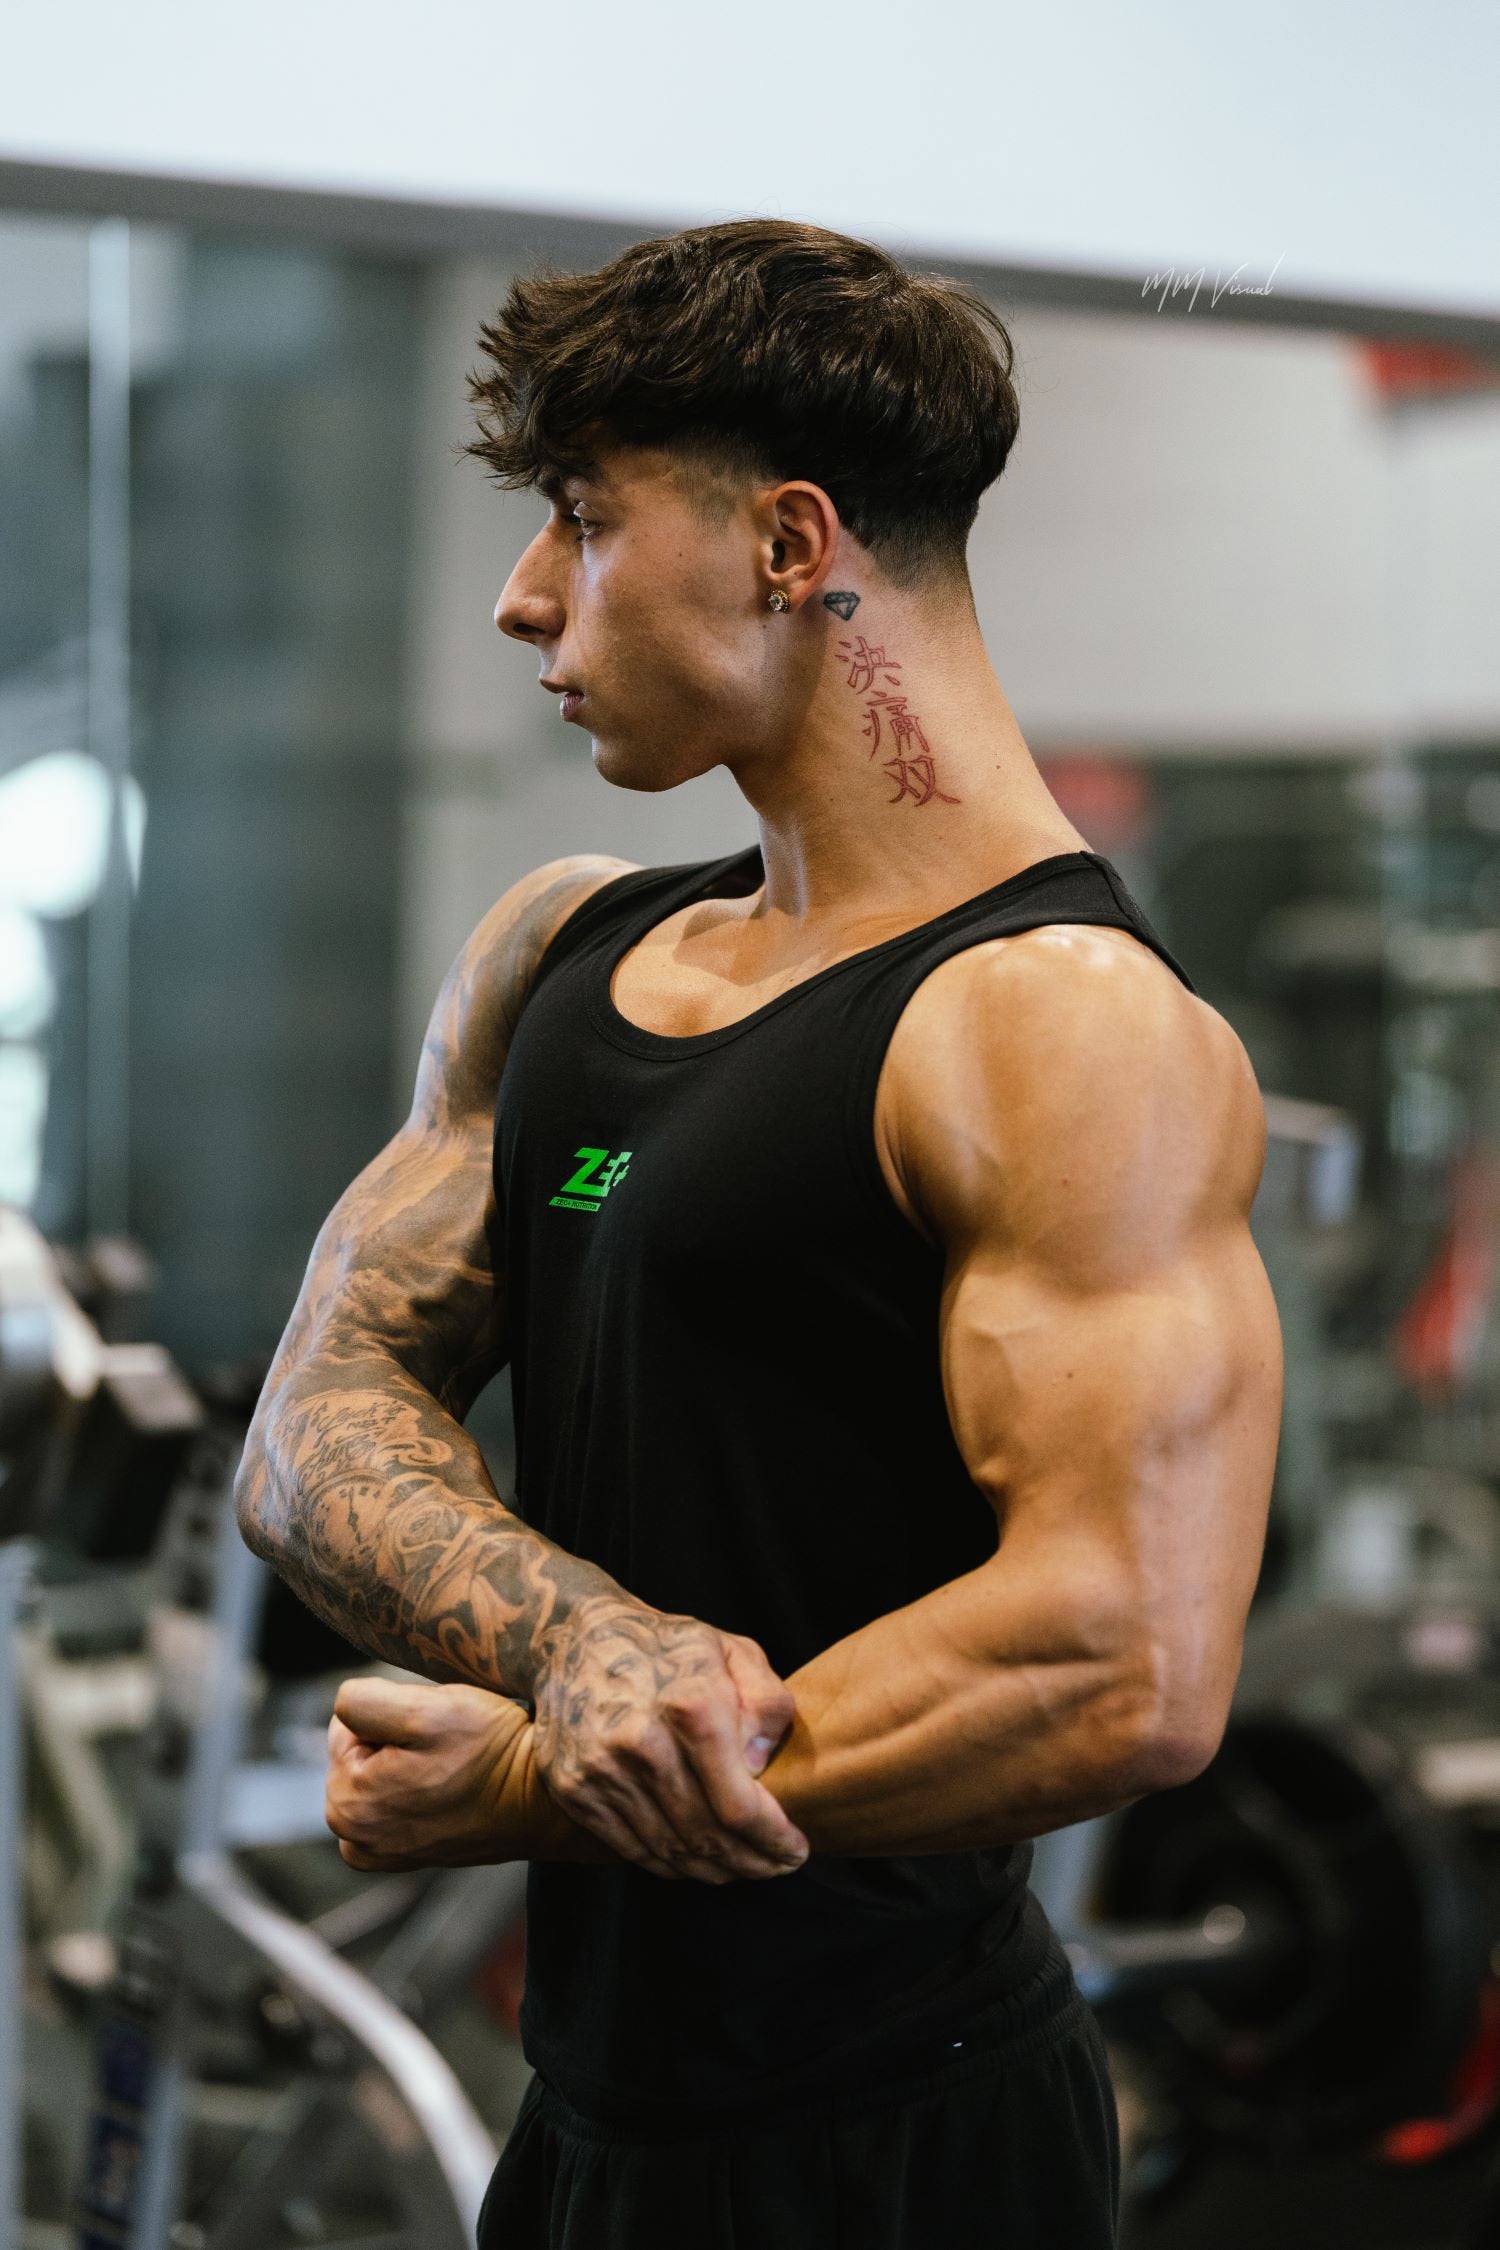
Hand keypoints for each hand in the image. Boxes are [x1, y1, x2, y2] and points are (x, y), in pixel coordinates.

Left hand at [326, 1675, 536, 1871]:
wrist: (543, 1800)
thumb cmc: (489, 1753)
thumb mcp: (424, 1710)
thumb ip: (361, 1702)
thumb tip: (344, 1708)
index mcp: (346, 1805)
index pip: (348, 1724)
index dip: (392, 1715)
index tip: (430, 1731)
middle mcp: (355, 1838)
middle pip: (361, 1750)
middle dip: (396, 1738)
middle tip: (445, 1748)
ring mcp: (383, 1851)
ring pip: (380, 1771)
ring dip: (409, 1760)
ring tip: (451, 1767)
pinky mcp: (409, 1853)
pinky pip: (396, 1798)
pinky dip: (417, 1786)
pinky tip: (449, 1788)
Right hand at [530, 1598, 809, 1882]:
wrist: (575, 1637)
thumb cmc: (668, 1646)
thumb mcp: (733, 1650)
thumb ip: (766, 1701)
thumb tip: (761, 1765)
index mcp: (691, 1704)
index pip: (739, 1804)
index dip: (773, 1839)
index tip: (796, 1849)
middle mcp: (642, 1741)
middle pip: (707, 1835)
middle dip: (751, 1862)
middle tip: (775, 1867)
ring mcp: (603, 1770)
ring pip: (670, 1849)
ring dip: (713, 1870)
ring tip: (741, 1868)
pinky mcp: (574, 1789)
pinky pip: (631, 1847)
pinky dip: (669, 1865)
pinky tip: (695, 1862)